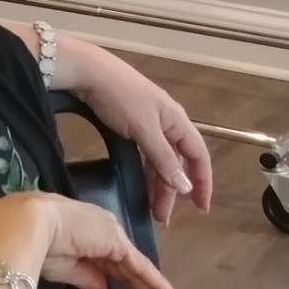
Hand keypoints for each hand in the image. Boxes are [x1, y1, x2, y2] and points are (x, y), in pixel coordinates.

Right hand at [33, 193, 183, 288]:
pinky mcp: (118, 243)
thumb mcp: (64, 267)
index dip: (125, 284)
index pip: (111, 265)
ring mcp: (112, 236)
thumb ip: (88, 279)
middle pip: (128, 270)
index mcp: (86, 236)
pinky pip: (140, 267)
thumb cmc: (38, 245)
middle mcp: (103, 233)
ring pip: (137, 270)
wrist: (29, 225)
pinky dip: (156, 283)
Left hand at [62, 35, 213, 225]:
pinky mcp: (129, 123)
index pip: (198, 156)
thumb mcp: (144, 130)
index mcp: (177, 121)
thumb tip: (185, 187)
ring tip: (152, 209)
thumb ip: (164, 159)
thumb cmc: (120, 96)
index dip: (202, 182)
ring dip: (157, 184)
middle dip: (173, 191)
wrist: (86, 70)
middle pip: (177, 162)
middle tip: (164, 218)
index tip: (201, 208)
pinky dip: (145, 170)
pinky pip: (144, 153)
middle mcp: (167, 122)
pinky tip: (141, 185)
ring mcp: (147, 122)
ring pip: (159, 159)